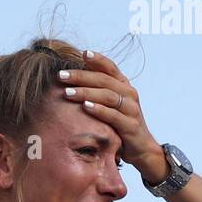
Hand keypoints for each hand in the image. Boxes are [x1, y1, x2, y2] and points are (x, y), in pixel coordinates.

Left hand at [57, 51, 167, 183]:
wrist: (140, 148)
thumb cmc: (118, 123)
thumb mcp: (109, 105)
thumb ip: (96, 91)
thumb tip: (70, 78)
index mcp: (124, 85)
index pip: (111, 68)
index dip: (98, 59)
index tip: (82, 53)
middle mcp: (129, 94)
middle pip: (104, 80)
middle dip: (81, 76)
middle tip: (61, 75)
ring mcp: (132, 109)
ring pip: (108, 96)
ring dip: (86, 92)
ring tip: (67, 92)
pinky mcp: (131, 125)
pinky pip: (114, 115)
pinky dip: (99, 110)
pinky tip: (85, 107)